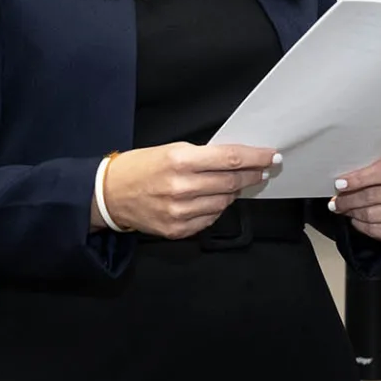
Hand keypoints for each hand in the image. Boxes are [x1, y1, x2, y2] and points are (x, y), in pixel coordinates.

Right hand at [98, 142, 280, 238]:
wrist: (108, 195)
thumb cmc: (140, 167)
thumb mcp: (171, 150)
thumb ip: (204, 156)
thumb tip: (237, 160)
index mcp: (180, 160)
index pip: (230, 159)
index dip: (255, 158)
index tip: (271, 156)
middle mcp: (181, 187)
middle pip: (231, 182)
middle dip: (252, 175)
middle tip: (262, 170)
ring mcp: (179, 212)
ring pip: (224, 202)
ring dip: (233, 193)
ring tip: (231, 185)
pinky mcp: (177, 229)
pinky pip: (210, 219)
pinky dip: (216, 208)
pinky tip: (211, 200)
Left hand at [327, 153, 380, 242]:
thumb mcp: (375, 167)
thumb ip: (363, 169)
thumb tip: (339, 179)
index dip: (361, 178)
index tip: (340, 184)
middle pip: (376, 194)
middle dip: (350, 199)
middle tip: (336, 202)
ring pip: (374, 214)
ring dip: (354, 213)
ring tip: (344, 210)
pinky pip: (379, 230)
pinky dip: (362, 226)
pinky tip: (356, 220)